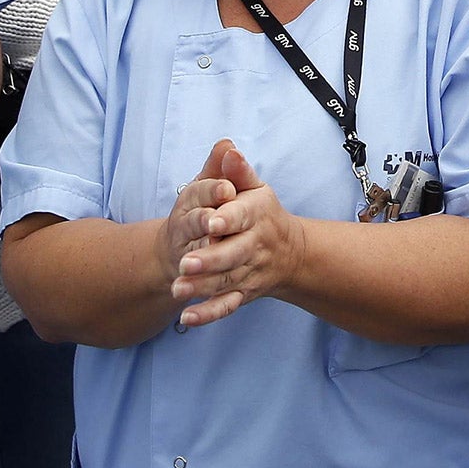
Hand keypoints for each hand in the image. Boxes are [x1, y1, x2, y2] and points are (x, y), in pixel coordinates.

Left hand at [170, 145, 305, 327]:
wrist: (290, 253)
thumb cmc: (262, 213)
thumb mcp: (255, 187)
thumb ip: (237, 170)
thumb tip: (227, 148)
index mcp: (257, 215)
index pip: (242, 216)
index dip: (228, 219)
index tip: (210, 222)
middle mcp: (255, 245)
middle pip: (234, 254)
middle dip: (210, 260)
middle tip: (185, 263)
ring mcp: (250, 272)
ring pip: (227, 282)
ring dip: (202, 288)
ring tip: (177, 289)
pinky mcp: (244, 293)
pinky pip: (227, 305)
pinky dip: (208, 314)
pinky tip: (187, 319)